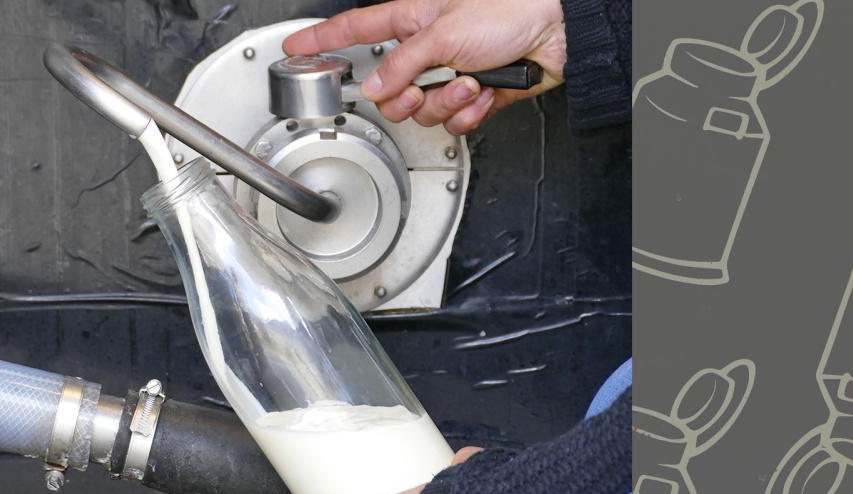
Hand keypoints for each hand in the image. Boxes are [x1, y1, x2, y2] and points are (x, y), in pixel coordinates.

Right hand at [283, 0, 566, 134]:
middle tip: (423, 89)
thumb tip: (373, 88)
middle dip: (407, 98)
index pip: (355, 31)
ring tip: (469, 84)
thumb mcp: (445, 33)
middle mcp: (426, 50)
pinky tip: (483, 94)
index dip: (322, 40)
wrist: (559, 34)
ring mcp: (448, 75)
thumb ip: (403, 65)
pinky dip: (469, 113)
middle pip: (388, 91)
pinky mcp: (472, 98)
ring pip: (421, 112)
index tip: (294, 47)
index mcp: (413, 21)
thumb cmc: (511, 11)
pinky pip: (452, 123)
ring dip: (447, 103)